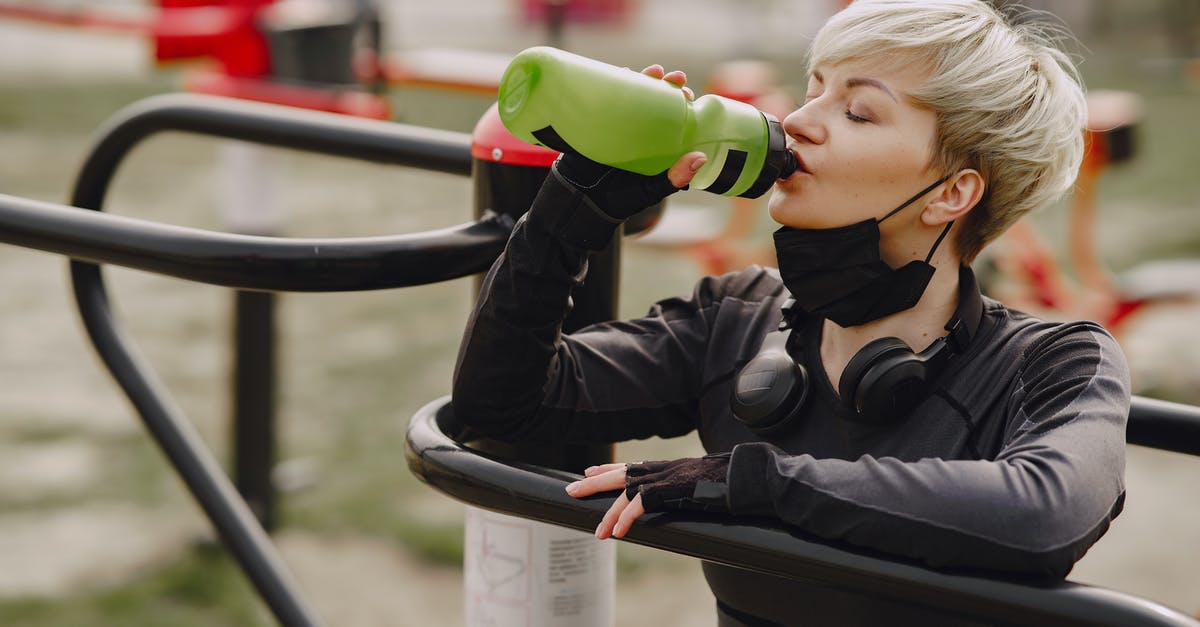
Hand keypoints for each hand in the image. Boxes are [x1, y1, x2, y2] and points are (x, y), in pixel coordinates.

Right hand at [552, 64, 705, 219]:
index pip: (675, 118)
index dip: (683, 104)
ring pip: (634, 96)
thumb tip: (700, 158)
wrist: (584, 201)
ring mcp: (619, 125)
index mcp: (658, 144)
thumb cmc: (622, 198)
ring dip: (645, 79)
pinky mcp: (599, 123)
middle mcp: (641, 131)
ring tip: (656, 71)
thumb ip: (674, 177)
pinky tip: (624, 74)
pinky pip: (607, 101)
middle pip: (656, 101)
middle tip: (676, 78)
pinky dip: (615, 85)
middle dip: (667, 86)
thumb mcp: (652, 190)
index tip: (689, 96)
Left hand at [564, 453, 731, 538]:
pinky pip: (642, 502)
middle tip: (572, 491)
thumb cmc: (728, 481)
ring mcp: (667, 477)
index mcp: (668, 467)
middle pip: (620, 472)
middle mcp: (663, 469)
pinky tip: (618, 532)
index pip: (632, 465)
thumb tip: (681, 497)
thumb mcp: (700, 482)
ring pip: (626, 491)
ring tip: (597, 533)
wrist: (745, 475)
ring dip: (609, 513)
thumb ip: (684, 487)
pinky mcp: (672, 489)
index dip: (608, 468)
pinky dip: (627, 516)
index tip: (589, 471)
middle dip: (594, 482)